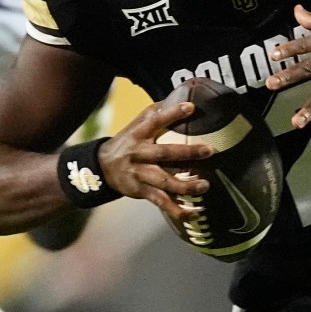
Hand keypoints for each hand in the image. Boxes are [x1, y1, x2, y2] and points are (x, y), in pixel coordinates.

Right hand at [96, 101, 213, 220]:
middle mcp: (139, 154)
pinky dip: (177, 209)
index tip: (191, 107)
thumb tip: (183, 98)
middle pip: (164, 153)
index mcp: (139, 134)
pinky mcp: (141, 191)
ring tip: (204, 186)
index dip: (172, 113)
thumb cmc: (127, 142)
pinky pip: (161, 202)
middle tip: (209, 150)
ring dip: (186, 185)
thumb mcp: (136, 125)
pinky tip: (194, 213)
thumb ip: (156, 113)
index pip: (155, 120)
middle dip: (187, 152)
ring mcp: (140, 174)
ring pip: (164, 182)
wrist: (101, 167)